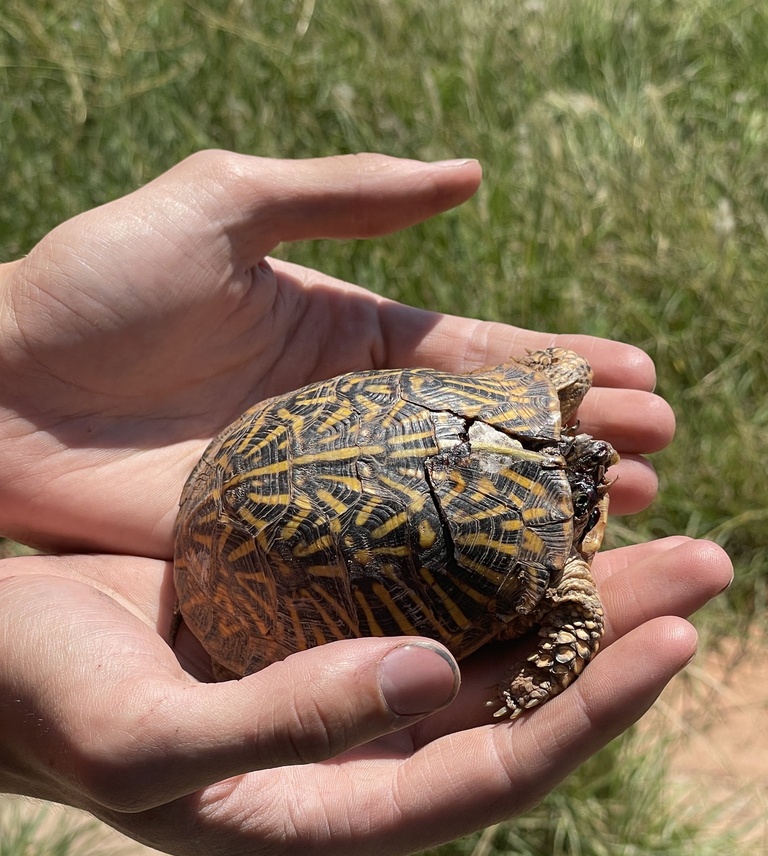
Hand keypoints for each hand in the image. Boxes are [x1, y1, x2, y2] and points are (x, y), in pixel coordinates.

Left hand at [0, 150, 669, 556]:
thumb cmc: (93, 285)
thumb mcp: (223, 205)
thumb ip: (345, 194)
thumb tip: (474, 180)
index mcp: (348, 337)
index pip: (478, 356)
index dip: (561, 370)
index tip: (645, 382)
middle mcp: (350, 420)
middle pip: (483, 439)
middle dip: (571, 448)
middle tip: (658, 464)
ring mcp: (320, 494)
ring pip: (449, 510)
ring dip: (534, 516)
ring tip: (621, 520)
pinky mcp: (279, 553)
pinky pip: (380, 567)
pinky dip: (450, 577)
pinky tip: (512, 586)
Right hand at [0, 538, 731, 855]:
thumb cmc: (41, 707)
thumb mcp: (144, 744)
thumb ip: (282, 729)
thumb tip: (429, 681)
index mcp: (333, 817)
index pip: (499, 770)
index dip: (596, 710)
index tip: (679, 636)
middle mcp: (362, 757)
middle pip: (521, 701)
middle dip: (619, 634)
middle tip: (705, 558)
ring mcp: (351, 686)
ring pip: (491, 641)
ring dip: (573, 583)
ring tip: (647, 516)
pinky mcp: (329, 623)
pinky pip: (436, 590)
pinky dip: (493, 552)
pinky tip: (534, 502)